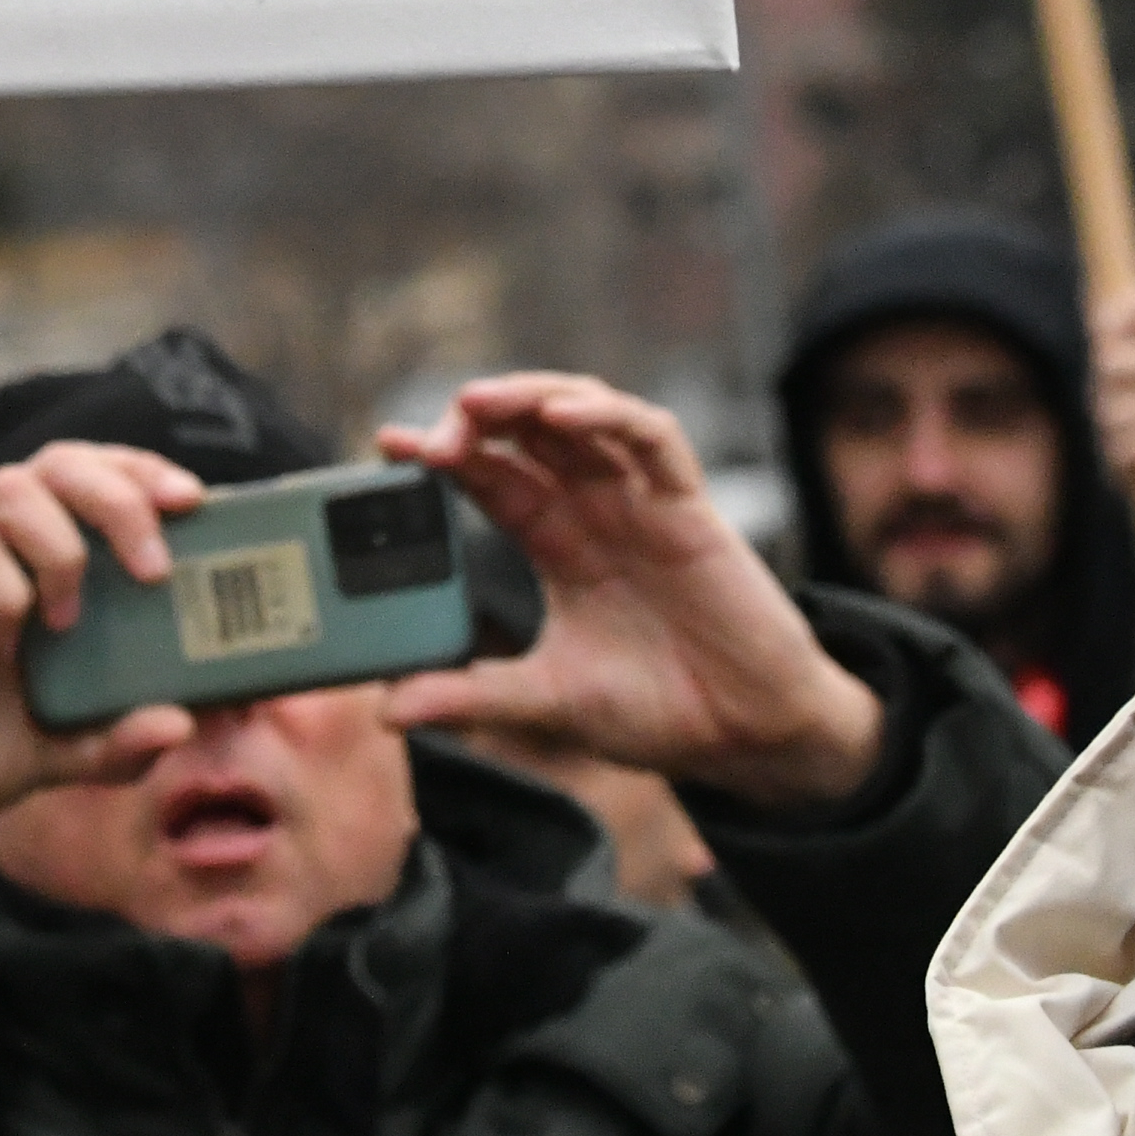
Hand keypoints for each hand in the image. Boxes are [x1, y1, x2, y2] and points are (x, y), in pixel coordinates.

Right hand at [0, 441, 207, 836]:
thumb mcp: (58, 757)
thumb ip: (117, 745)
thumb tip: (180, 723)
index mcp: (44, 565)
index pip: (97, 478)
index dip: (143, 473)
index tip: (195, 500)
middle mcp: (3, 549)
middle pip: (61, 462)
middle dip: (120, 497)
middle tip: (154, 569)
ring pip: (12, 488)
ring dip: (61, 544)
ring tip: (70, 614)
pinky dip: (4, 594)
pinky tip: (5, 648)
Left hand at [374, 373, 886, 806]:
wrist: (749, 738)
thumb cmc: (659, 712)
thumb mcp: (548, 703)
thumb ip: (472, 698)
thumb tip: (385, 709)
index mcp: (558, 544)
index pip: (490, 475)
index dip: (441, 453)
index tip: (388, 445)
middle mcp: (596, 510)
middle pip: (527, 431)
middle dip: (474, 419)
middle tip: (429, 441)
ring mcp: (643, 503)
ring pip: (583, 414)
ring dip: (529, 398)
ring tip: (478, 404)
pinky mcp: (691, 509)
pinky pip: (651, 439)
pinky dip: (607, 417)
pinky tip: (562, 419)